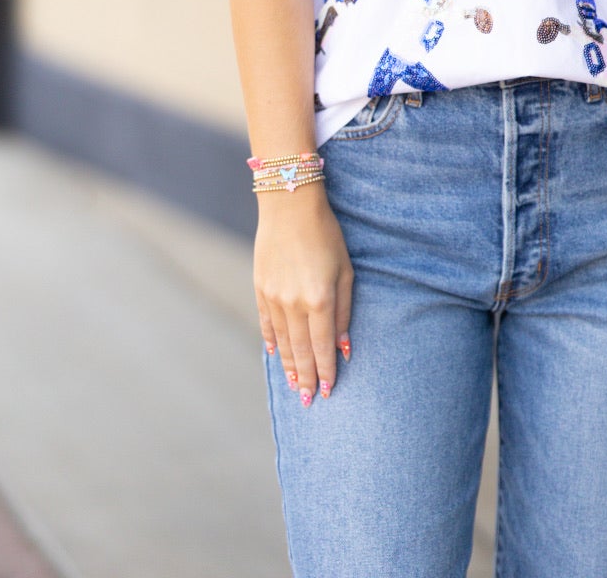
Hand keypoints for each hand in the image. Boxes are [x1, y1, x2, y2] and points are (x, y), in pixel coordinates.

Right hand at [254, 183, 353, 407]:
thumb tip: (343, 346)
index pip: (322, 347)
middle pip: (301, 351)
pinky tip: (276, 354)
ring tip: (294, 386)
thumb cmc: (326, 234)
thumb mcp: (346, 269)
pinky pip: (266, 323)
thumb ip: (345, 310)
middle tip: (309, 401)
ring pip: (283, 342)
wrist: (289, 204)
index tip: (329, 392)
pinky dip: (272, 341)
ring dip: (289, 366)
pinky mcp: (260, 288)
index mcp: (319, 300)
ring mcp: (273, 297)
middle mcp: (294, 304)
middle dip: (307, 378)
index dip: (326, 372)